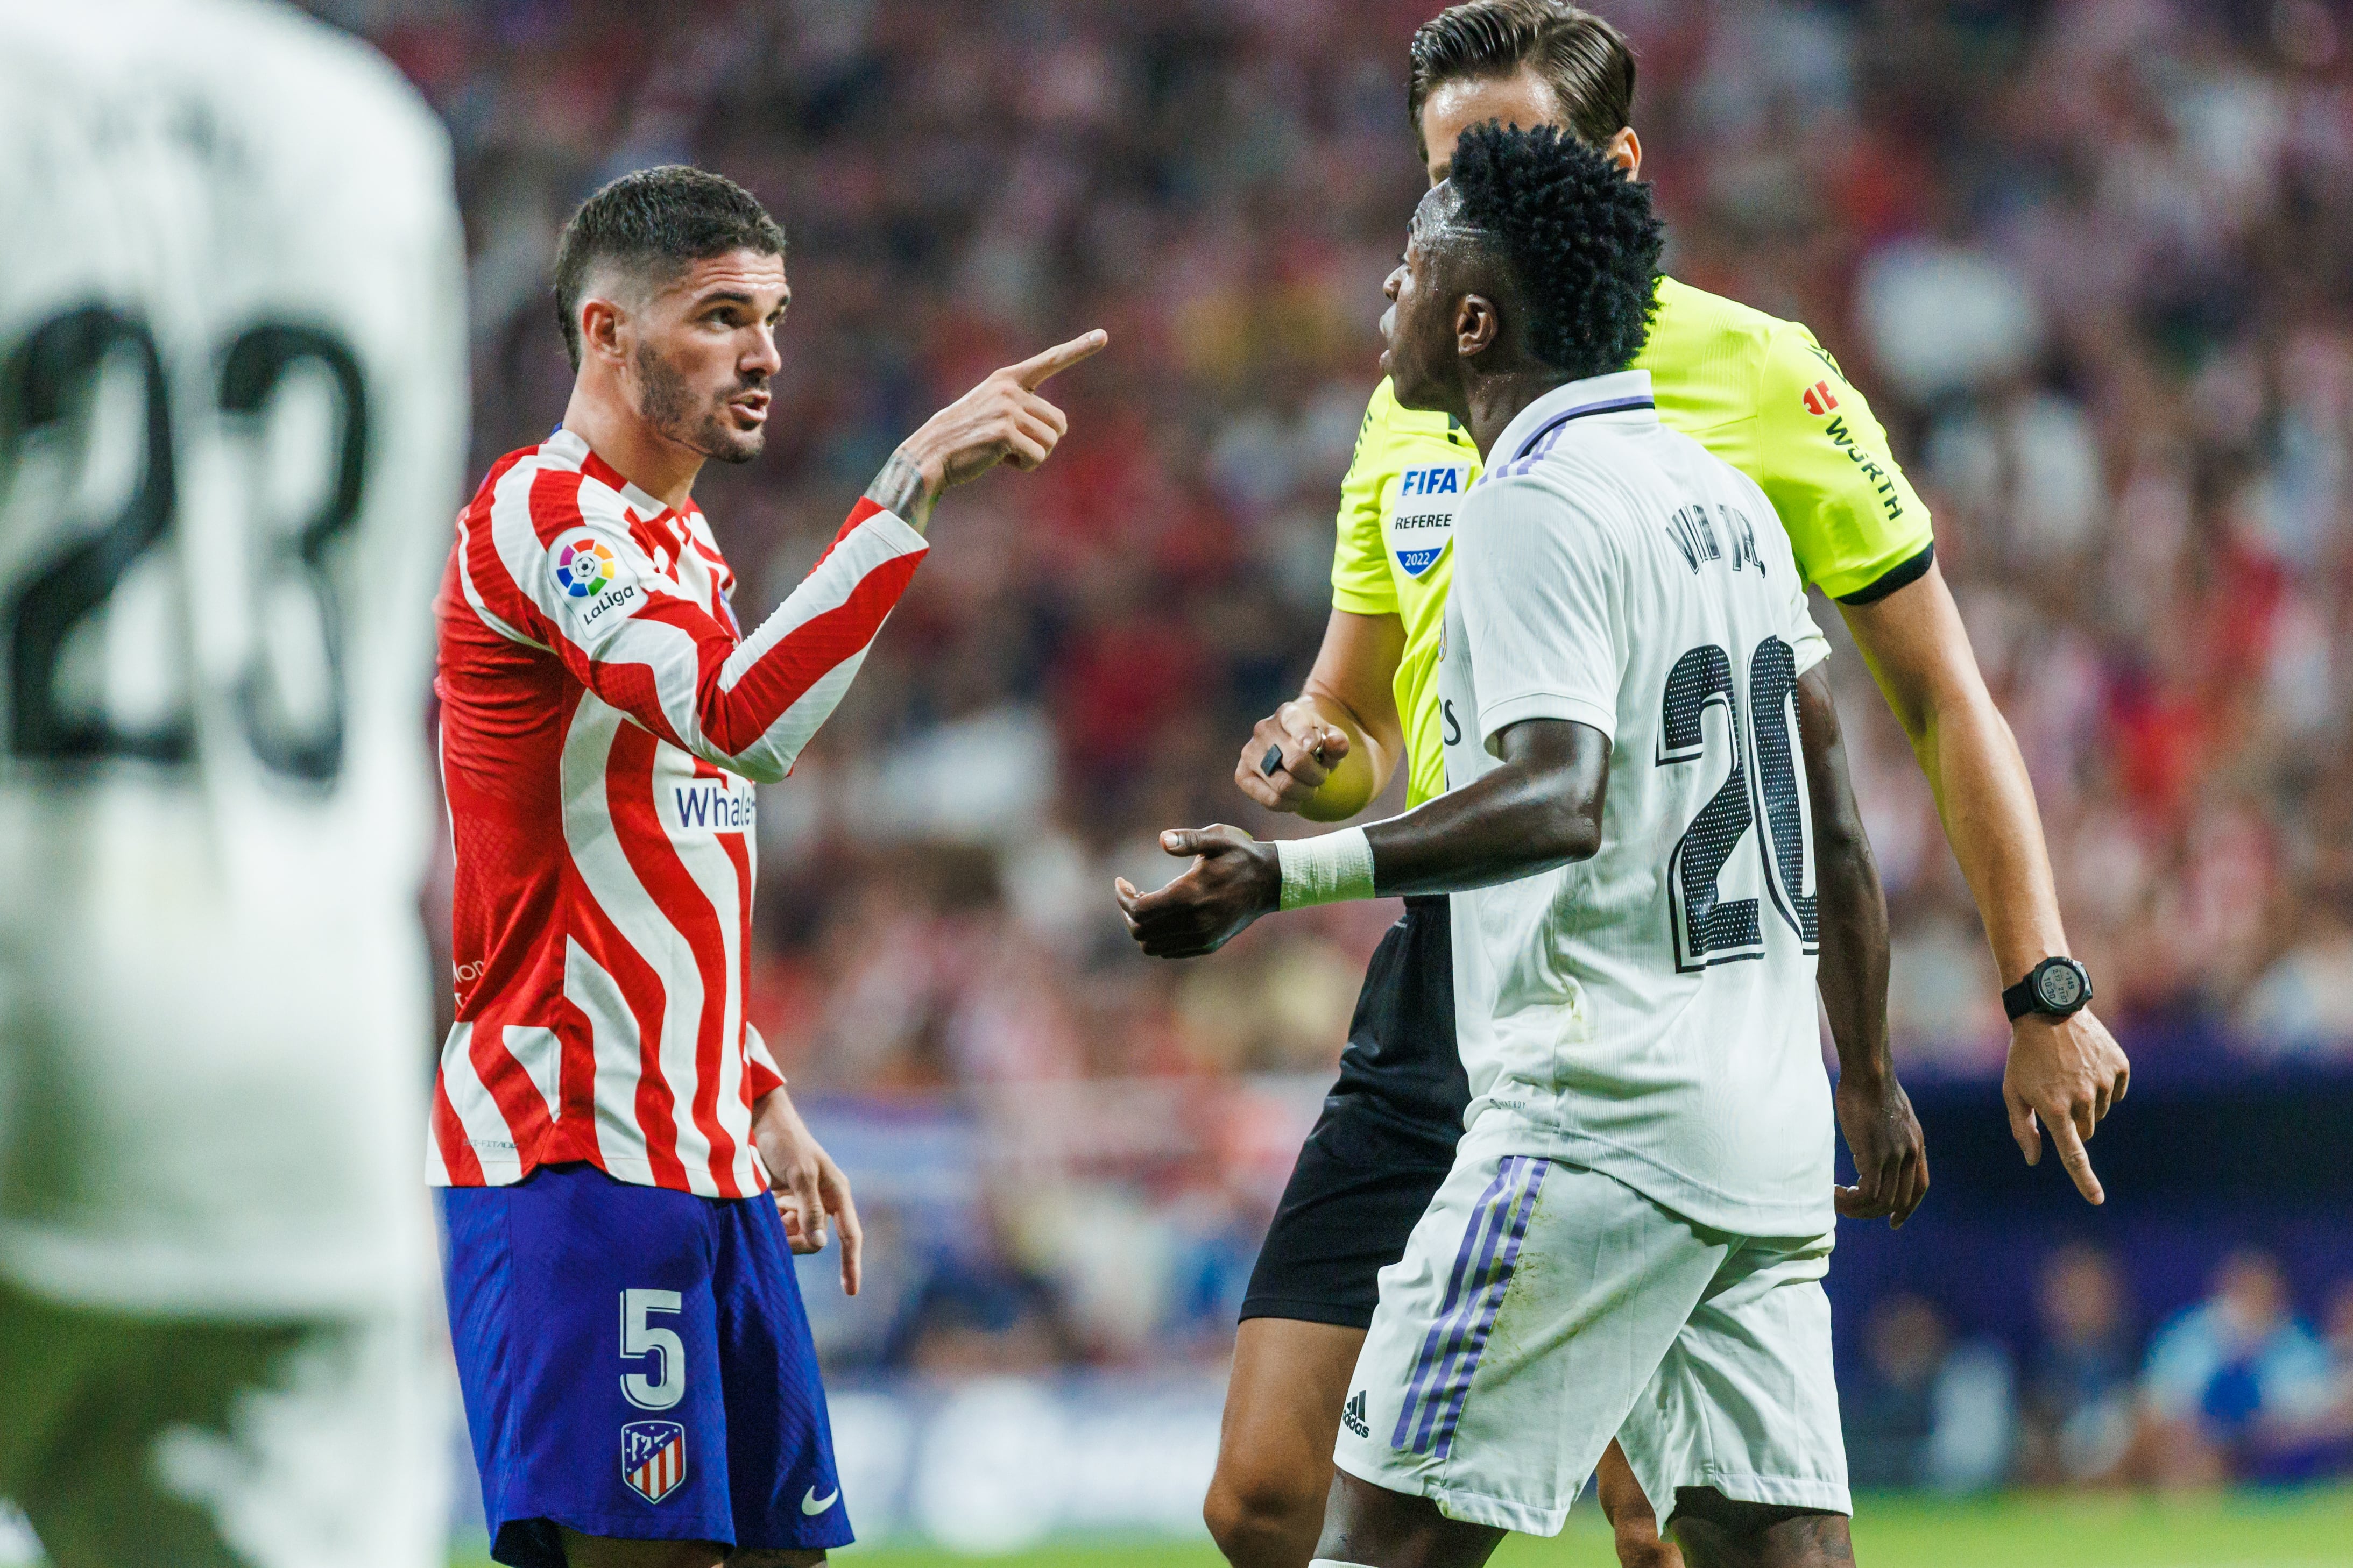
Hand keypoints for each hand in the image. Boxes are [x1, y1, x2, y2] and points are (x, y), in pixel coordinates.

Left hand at [751, 1087, 862, 1294]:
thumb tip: (821, 1245)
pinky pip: (779, 1227)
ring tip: (767, 1204)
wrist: (761, 1122)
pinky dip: (769, 1222)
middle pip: (813, 1240)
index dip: (851, 1264)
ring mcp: (802, 1203)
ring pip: (794, 1236)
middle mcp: (822, 1201)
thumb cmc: (787, 1142)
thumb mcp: (800, 1173)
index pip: (850, 1236)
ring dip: (779, 1230)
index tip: (851, 1292)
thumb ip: (810, 1208)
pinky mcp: (783, 1203)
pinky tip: (762, 1202)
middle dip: (794, 1239)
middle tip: (775, 1219)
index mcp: (837, 1193)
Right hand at [870, 329, 1106, 527]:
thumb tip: (1060, 427)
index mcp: (1008, 379)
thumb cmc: (967, 437)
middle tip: (1013, 444)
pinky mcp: (1006, 432)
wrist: (933, 452)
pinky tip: (999, 460)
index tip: (1103, 336)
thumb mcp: (994, 411)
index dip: (1079, 348)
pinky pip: (1037, 456)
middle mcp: (1010, 389)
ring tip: (1002, 451)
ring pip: (1050, 442)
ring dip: (1032, 455)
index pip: (1050, 360)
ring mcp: (1008, 409)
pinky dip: (1024, 466)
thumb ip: (1023, 408)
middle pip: (1059, 423)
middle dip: (1043, 441)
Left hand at [1114, 825, 1281, 957]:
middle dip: (1129, 912)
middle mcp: (1196, 922)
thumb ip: (1188, 839)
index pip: (1140, 910)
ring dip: (1143, 926)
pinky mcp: (1208, 945)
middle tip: (1132, 892)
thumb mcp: (1217, 838)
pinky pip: (1170, 950)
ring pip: (1152, 946)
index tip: (1122, 881)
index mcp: (1192, 895)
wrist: (1271, 881)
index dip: (1123, 897)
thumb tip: (1162, 840)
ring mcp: (1203, 937)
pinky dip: (1158, 936)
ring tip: (1148, 903)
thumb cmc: (1241, 855)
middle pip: (1141, 931)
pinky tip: (1165, 914)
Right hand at [1234, 703, 1351, 812]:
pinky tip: (1295, 799)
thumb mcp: (1331, 737)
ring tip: (1309, 788)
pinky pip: (1269, 799)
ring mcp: (1250, 752)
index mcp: (1288, 713)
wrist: (1292, 746)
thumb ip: (1338, 741)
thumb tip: (1337, 746)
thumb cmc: (1315, 741)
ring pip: (1283, 785)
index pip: (1295, 722)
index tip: (1312, 747)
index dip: (1305, 735)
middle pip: (1296, 762)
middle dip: (1316, 776)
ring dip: (1304, 792)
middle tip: (1321, 777)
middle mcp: (1264, 730)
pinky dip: (1288, 804)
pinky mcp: (1242, 775)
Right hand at [1835, 1068, 1928, 1227]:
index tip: (1893, 1221)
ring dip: (1859, 1208)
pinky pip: (1867, 1192)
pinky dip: (1851, 1199)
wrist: (1869, 1073)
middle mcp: (1911, 1153)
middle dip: (1875, 1212)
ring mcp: (1895, 1155)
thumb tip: (1875, 1137)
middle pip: (1900, 1200)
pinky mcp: (1876, 1155)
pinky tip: (1835, 1192)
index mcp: (1917, 1144)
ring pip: (1883, 1201)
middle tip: (1851, 1208)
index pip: (1919, 1188)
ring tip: (1839, 1200)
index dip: (1906, 1208)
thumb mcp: (1890, 1112)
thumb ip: (1889, 1130)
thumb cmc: (1870, 1084)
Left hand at [2004, 1006, 2129, 1204]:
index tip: (2096, 1199)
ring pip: (2099, 1113)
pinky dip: (2102, 1085)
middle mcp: (2081, 1099)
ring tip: (2067, 1072)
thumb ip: (2023, 1129)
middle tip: (2055, 1091)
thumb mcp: (2012, 1091)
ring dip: (2086, 1102)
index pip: (2072, 1153)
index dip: (2084, 1180)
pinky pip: (2115, 1093)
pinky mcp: (2119, 1067)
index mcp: (2053, 1108)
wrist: (2048, 1009)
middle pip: (2085, 1131)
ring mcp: (2102, 1082)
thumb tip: (2035, 1159)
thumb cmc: (2024, 1056)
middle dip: (2072, 1120)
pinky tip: (2085, 1065)